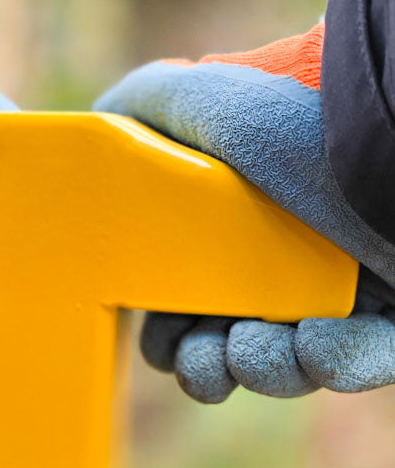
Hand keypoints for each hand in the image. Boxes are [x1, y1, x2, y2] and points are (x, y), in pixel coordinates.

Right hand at [94, 24, 394, 400]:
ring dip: (265, 367)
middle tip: (203, 364)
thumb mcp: (208, 101)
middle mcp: (289, 248)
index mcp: (239, 213)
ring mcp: (349, 283)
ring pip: (292, 359)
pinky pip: (364, 358)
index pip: (190, 287)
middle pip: (231, 334)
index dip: (169, 325)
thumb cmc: (308, 119)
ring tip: (257, 352)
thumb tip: (103, 125)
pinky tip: (317, 347)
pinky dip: (335, 363)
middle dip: (208, 361)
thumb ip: (143, 109)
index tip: (162, 338)